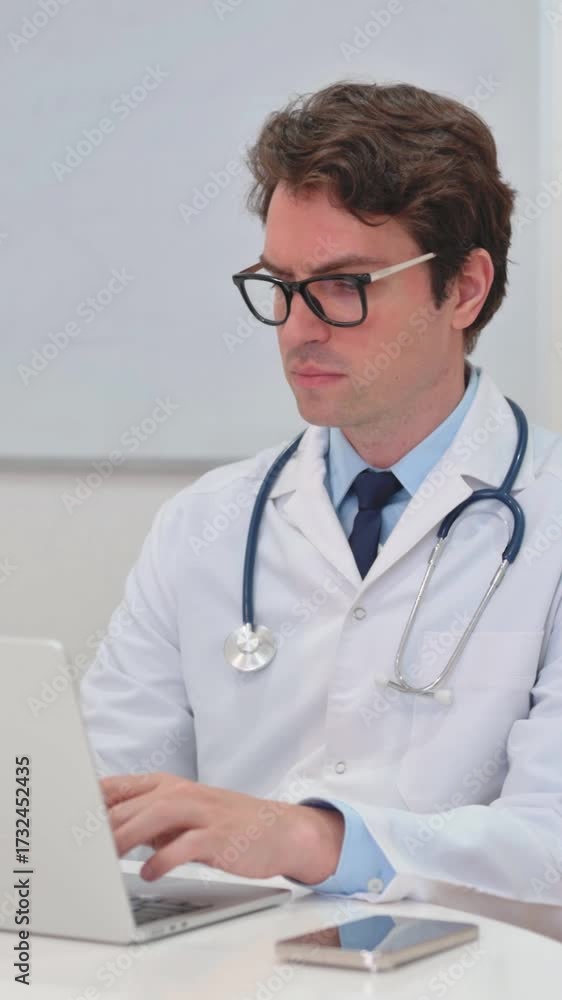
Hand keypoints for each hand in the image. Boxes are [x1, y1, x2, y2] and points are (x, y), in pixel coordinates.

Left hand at [101, 772, 343, 883]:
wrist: (278, 829)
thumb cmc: (225, 825)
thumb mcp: (182, 816)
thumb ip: (146, 821)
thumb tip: (106, 833)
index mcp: (169, 786)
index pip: (120, 786)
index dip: (91, 800)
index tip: (67, 816)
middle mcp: (183, 793)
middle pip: (134, 803)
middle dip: (104, 824)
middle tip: (81, 845)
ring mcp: (202, 812)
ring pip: (156, 815)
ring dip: (128, 836)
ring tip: (106, 858)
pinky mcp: (219, 836)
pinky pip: (186, 845)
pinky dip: (163, 859)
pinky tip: (149, 873)